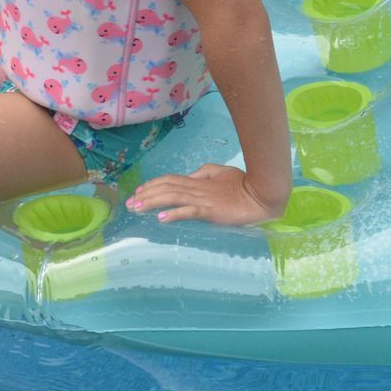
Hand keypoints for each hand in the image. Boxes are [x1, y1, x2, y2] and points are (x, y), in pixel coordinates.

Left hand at [127, 163, 286, 225]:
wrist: (261, 195)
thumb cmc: (242, 184)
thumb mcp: (220, 173)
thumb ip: (204, 173)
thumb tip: (189, 176)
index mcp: (198, 180)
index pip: (169, 180)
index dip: (152, 184)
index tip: (138, 191)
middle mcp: (196, 188)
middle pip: (165, 188)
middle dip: (145, 195)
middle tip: (129, 203)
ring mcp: (203, 199)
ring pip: (172, 198)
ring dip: (152, 202)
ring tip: (137, 208)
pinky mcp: (211, 211)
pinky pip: (189, 211)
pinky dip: (174, 213)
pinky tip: (162, 218)